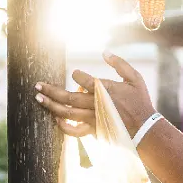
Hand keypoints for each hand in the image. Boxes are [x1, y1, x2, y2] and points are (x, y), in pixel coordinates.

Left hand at [34, 51, 156, 137]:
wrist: (144, 128)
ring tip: (38, 98)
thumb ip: (120, 64)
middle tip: (37, 85)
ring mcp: (92, 118)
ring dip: (50, 105)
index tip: (75, 74)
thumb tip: (105, 52)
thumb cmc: (140, 102)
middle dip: (51, 90)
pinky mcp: (93, 130)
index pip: (82, 79)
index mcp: (105, 90)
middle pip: (68, 97)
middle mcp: (95, 104)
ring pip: (66, 113)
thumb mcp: (135, 78)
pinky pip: (74, 130)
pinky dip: (63, 126)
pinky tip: (56, 118)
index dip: (76, 75)